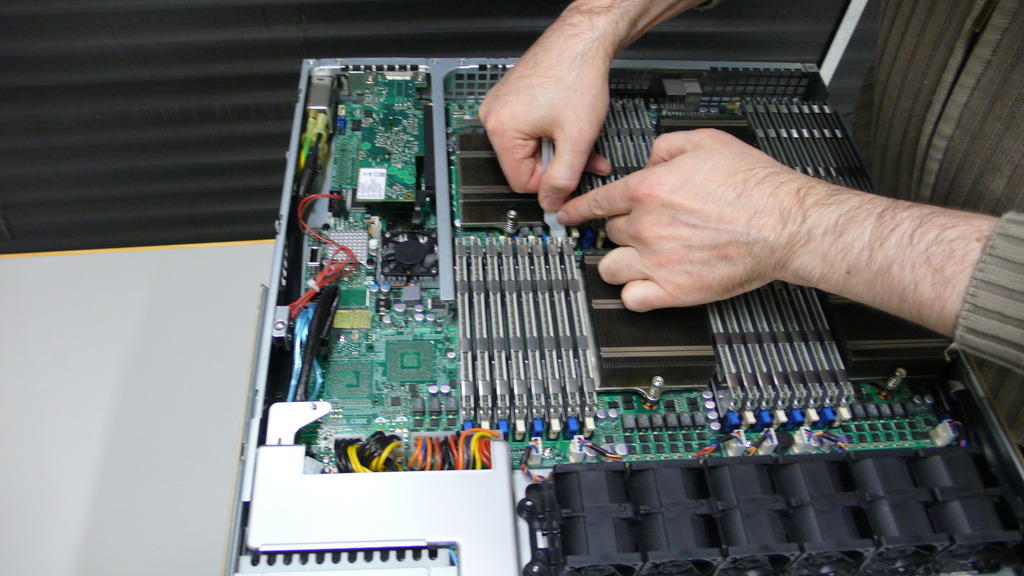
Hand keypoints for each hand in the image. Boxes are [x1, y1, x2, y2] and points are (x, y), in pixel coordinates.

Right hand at [479, 48, 611, 209]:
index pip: (520, 182)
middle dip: (558, 163)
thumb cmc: (576, 76)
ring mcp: (500, 107)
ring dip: (558, 148)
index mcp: (501, 130)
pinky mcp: (511, 99)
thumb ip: (564, 178)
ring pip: (531, 148)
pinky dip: (552, 132)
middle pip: (525, 164)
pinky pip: (530, 130)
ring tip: (578, 133)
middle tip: (583, 153)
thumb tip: (551, 202)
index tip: (571, 173)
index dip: (551, 181)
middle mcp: (493, 118)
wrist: (580, 41)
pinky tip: (568, 123)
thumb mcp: (576, 138)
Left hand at [557, 129, 815, 310]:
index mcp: (648, 190)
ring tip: (639, 258)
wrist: (785, 223)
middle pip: (609, 232)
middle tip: (643, 229)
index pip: (596, 202)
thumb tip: (648, 157)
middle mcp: (646, 226)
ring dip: (620, 262)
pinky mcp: (675, 291)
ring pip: (610, 268)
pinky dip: (634, 294)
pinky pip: (632, 300)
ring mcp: (657, 261)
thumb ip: (665, 145)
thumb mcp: (705, 140)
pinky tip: (646, 285)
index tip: (568, 215)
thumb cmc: (754, 185)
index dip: (578, 210)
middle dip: (622, 229)